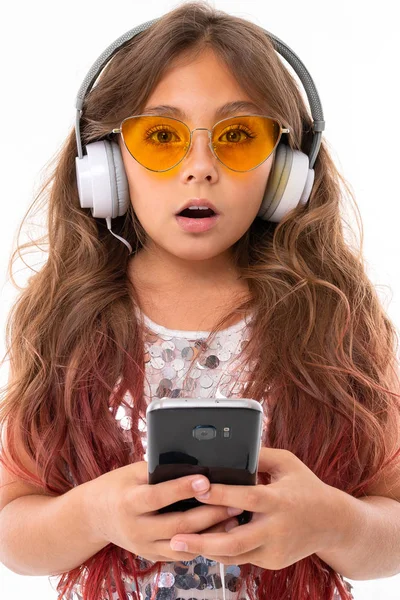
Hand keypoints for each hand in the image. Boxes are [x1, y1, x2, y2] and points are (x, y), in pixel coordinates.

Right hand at [83, 461, 243, 563]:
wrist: (94, 517)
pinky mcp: (152, 556)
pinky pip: (182, 554)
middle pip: (178, 525)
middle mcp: (136, 529)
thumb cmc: (118, 487)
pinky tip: (221, 533)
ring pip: (184, 545)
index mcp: (129, 503)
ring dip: (211, 534)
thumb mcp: (132, 472)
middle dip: (209, 514)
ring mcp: (144, 546)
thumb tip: (192, 460)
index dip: (183, 488)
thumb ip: (158, 469)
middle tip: (234, 502)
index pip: (159, 497)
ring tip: (234, 519)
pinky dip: (202, 544)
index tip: (206, 480)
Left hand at [168, 447, 344, 569]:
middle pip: (235, 540)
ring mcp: (275, 549)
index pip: (247, 498)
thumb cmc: (306, 487)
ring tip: (179, 544)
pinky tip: (202, 543)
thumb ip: (259, 455)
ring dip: (206, 549)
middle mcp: (276, 528)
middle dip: (203, 541)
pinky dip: (223, 551)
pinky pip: (242, 557)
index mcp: (280, 500)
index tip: (197, 488)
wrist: (334, 524)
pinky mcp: (273, 562)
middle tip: (175, 538)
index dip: (221, 494)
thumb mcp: (287, 463)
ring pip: (235, 555)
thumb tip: (229, 448)